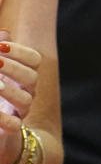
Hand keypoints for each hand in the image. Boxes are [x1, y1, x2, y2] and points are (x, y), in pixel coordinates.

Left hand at [0, 30, 40, 163]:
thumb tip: (3, 32)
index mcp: (23, 76)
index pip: (34, 59)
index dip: (21, 52)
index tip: (2, 46)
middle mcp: (27, 92)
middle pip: (32, 77)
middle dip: (13, 68)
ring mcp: (20, 112)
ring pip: (26, 100)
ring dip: (8, 90)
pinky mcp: (9, 131)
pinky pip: (13, 126)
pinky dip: (3, 119)